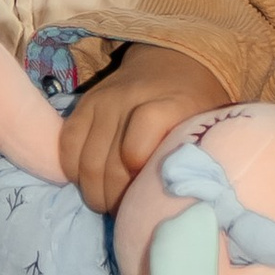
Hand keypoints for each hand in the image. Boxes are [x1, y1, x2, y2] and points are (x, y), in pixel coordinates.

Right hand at [56, 48, 227, 211]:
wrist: (174, 61)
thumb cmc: (195, 105)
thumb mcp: (206, 126)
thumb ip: (194, 157)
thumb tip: (175, 204)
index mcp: (169, 106)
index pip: (136, 146)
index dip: (134, 174)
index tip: (145, 195)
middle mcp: (131, 100)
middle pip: (107, 163)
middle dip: (113, 200)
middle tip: (125, 214)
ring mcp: (104, 101)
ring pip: (85, 162)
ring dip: (93, 192)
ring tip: (108, 203)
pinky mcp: (85, 103)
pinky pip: (67, 145)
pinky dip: (73, 171)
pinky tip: (88, 180)